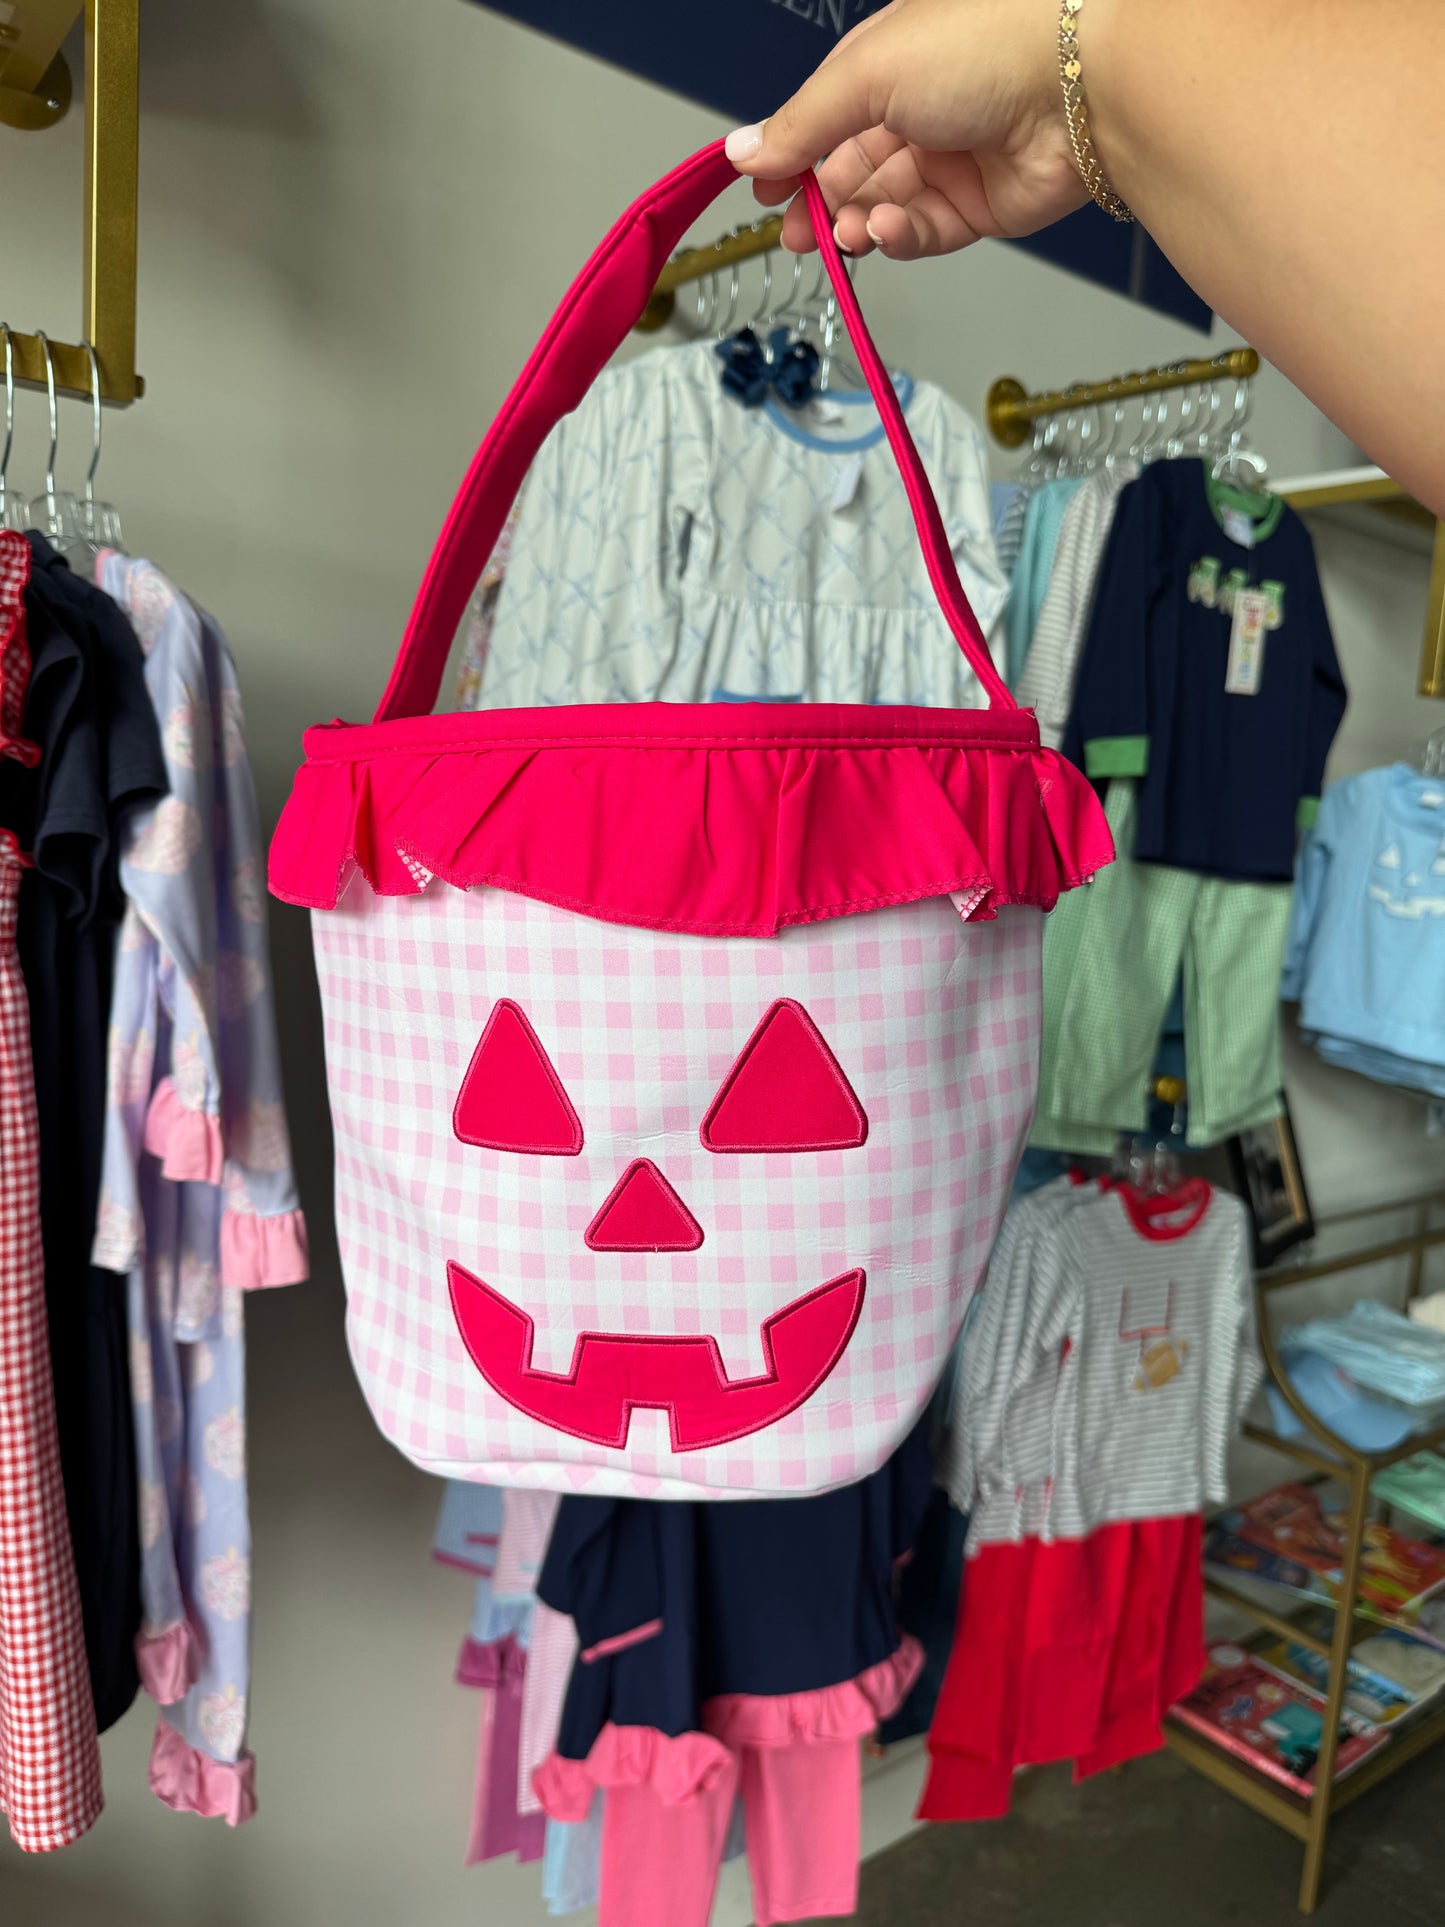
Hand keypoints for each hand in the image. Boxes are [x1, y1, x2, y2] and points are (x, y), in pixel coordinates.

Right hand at [724, 0, 1088, 259]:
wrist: (1081, 85)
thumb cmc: (984, 45)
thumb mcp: (867, 73)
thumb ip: (801, 122)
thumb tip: (744, 150)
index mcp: (891, 60)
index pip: (827, 115)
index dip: (793, 154)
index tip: (763, 191)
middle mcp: (922, 107)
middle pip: (852, 168)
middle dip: (819, 203)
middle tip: (794, 233)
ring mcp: (952, 158)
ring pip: (884, 206)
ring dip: (856, 223)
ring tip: (843, 232)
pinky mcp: (981, 206)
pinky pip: (924, 231)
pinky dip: (898, 236)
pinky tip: (883, 230)